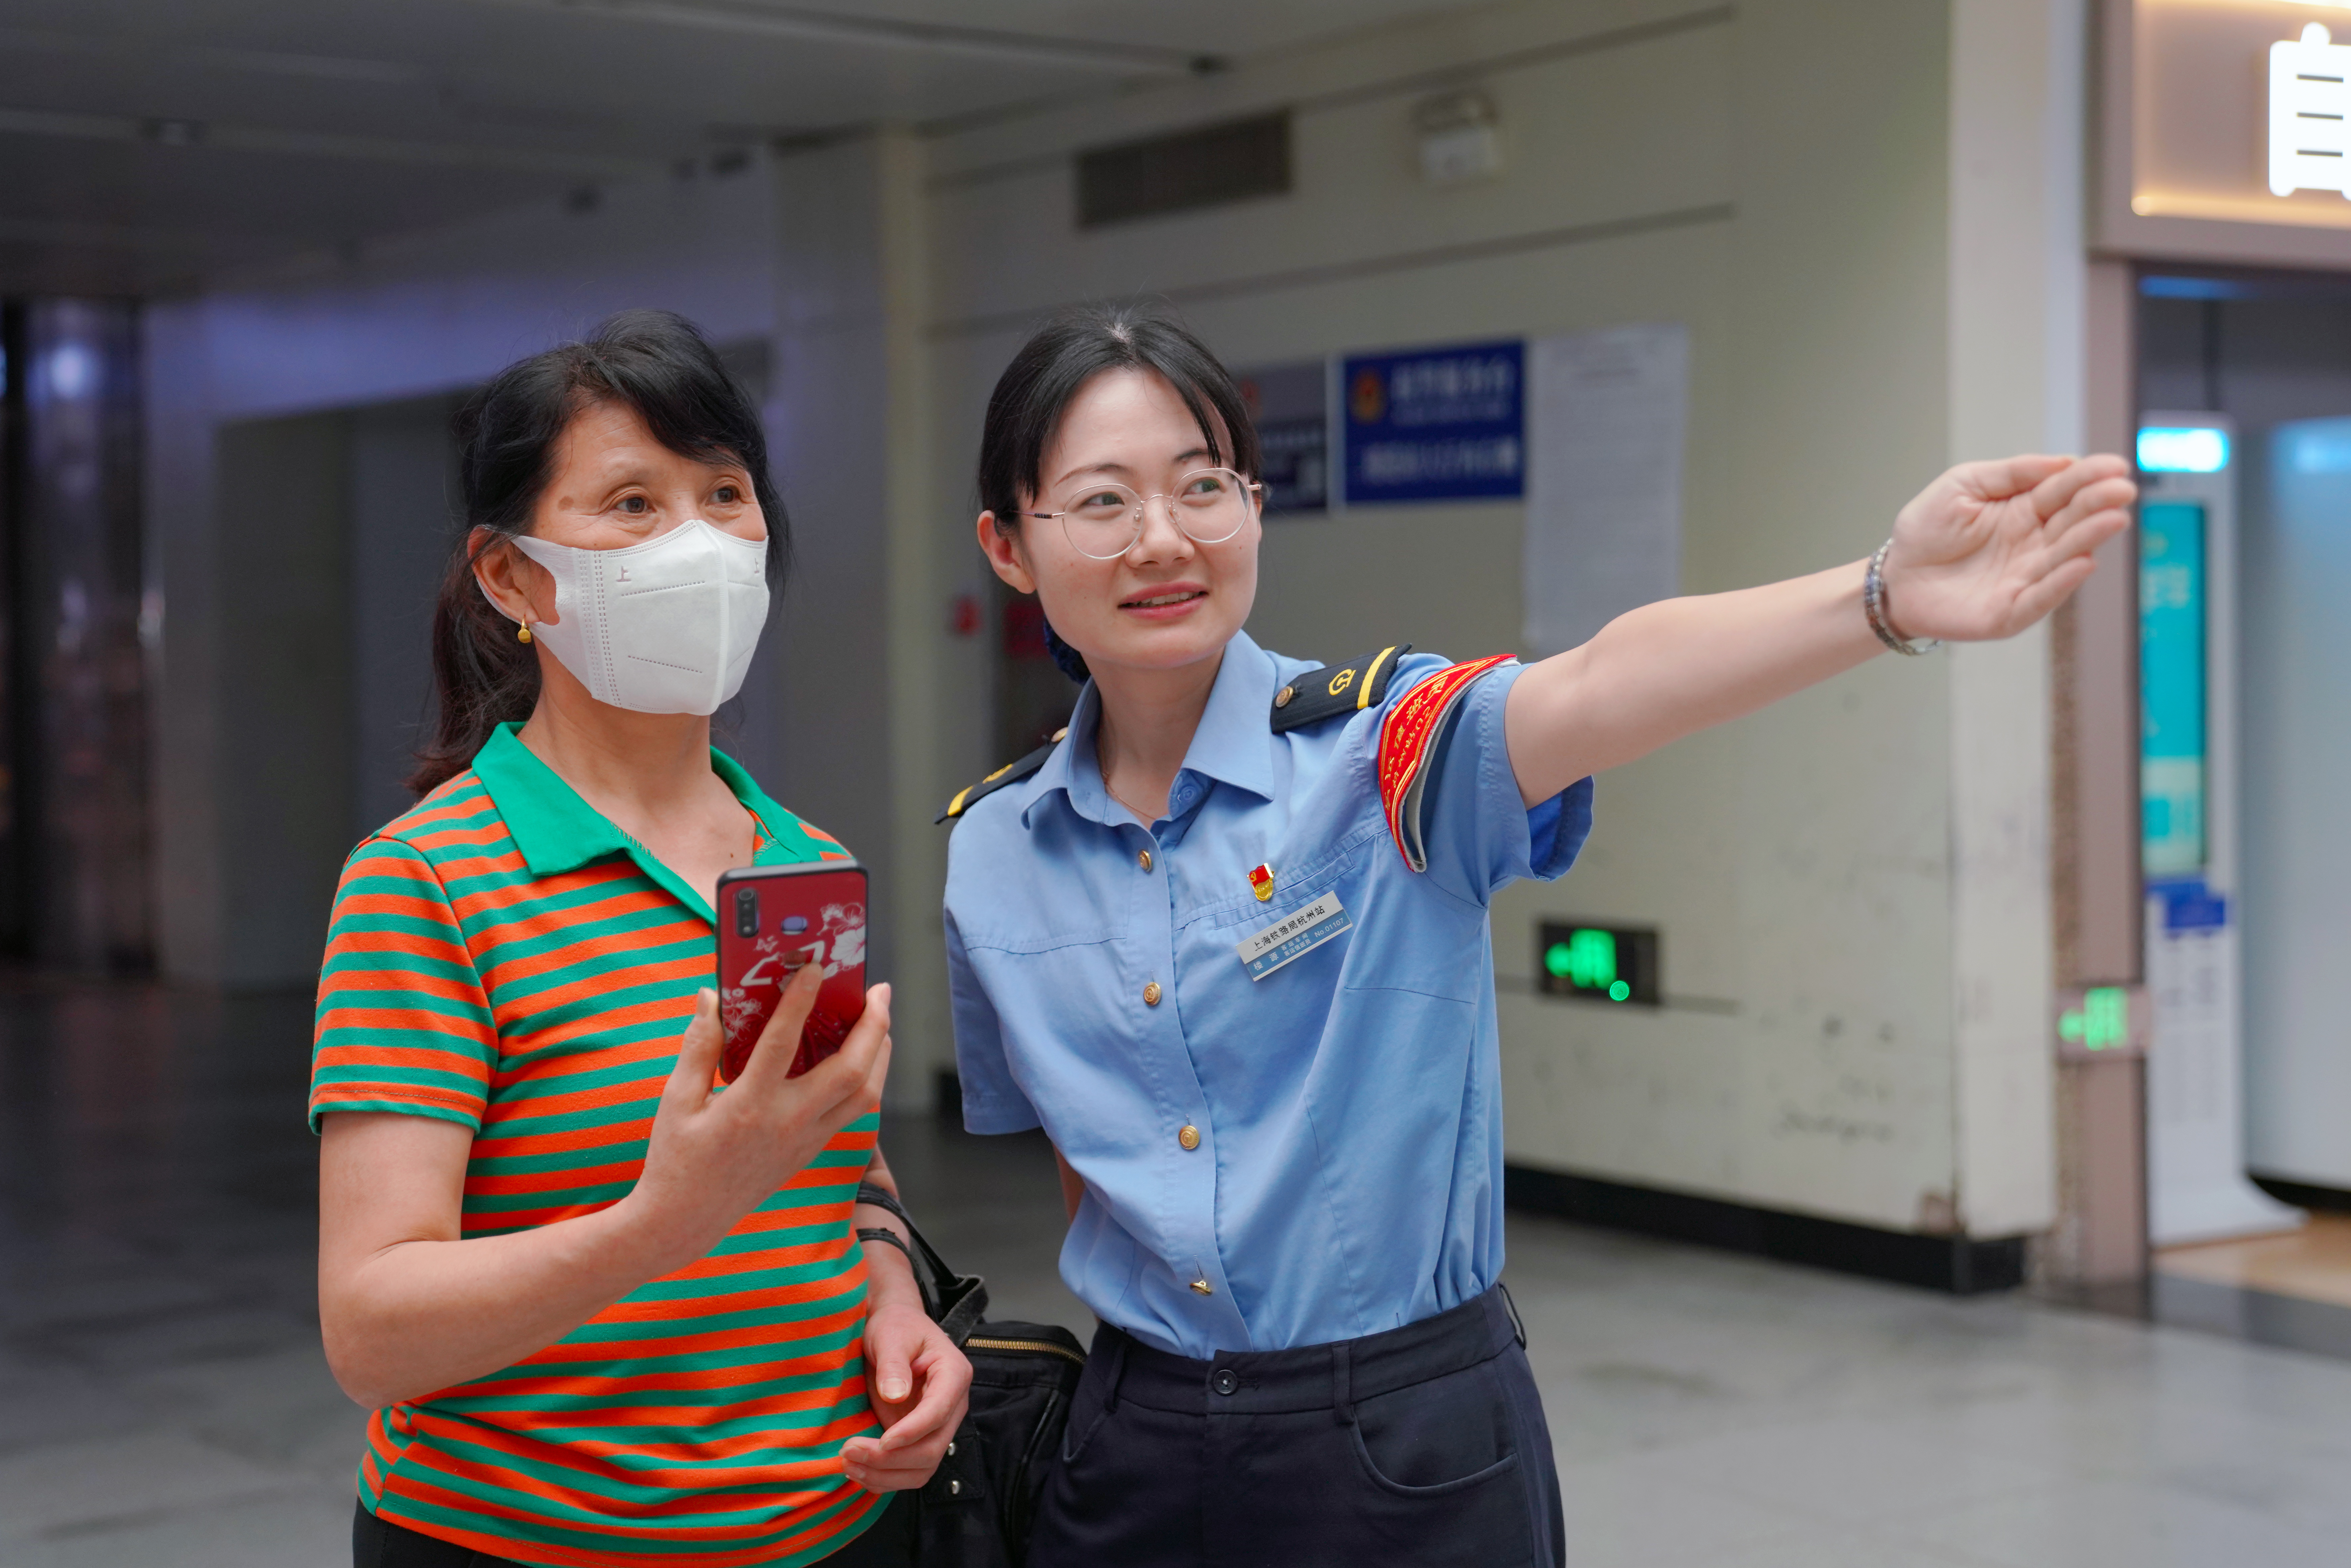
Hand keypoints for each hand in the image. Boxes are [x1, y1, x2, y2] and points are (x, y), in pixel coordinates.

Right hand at [625, 964, 892, 1271]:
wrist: (685, 1221)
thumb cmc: (675, 1158)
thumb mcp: (675, 1099)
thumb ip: (698, 1046)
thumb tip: (709, 998)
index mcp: (748, 1105)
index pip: (783, 1042)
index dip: (801, 1000)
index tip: (815, 968)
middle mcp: (787, 1123)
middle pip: (851, 1071)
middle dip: (873, 1026)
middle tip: (878, 991)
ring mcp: (805, 1140)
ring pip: (864, 1094)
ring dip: (880, 1053)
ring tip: (880, 1020)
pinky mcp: (810, 1151)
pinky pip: (852, 1112)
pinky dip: (866, 1080)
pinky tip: (862, 1059)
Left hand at [840, 1299, 972, 1491]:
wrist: (894, 1329)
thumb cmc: (894, 1326)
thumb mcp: (890, 1335)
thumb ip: (893, 1364)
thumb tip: (895, 1396)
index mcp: (953, 1374)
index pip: (938, 1412)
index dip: (911, 1431)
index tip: (881, 1441)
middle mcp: (952, 1406)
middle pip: (932, 1449)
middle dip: (891, 1459)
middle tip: (849, 1452)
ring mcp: (938, 1426)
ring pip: (922, 1468)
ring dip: (885, 1476)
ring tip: (848, 1465)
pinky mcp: (920, 1439)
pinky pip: (909, 1470)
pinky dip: (884, 1478)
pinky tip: (857, 1470)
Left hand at [1881, 453, 2135, 641]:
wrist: (1893, 577)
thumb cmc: (1926, 530)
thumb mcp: (1963, 485)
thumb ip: (2010, 473)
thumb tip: (2062, 461)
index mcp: (2025, 510)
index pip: (2064, 490)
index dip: (2089, 477)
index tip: (2115, 466)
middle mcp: (2033, 543)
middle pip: (2073, 521)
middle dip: (2099, 505)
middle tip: (2122, 491)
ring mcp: (2026, 577)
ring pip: (2065, 557)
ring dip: (2090, 539)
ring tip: (2113, 519)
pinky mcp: (2011, 611)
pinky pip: (2041, 597)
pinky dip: (2062, 582)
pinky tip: (2083, 563)